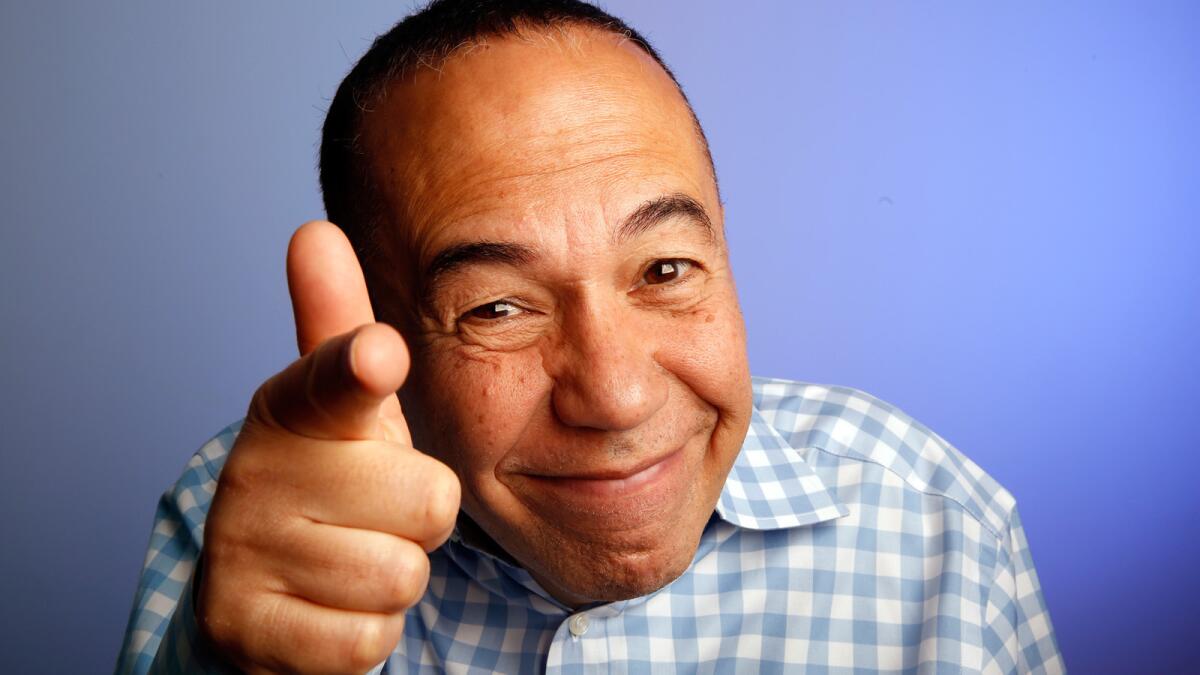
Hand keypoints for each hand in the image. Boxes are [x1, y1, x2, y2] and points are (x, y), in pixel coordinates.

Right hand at [196, 221, 460, 673]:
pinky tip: (330, 610)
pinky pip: (369, 639)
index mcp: (291, 408)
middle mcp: (255, 475)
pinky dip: (367, 631)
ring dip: (394, 578)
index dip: (357, 368)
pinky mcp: (248, 631)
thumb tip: (314, 229)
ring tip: (351, 559)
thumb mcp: (344, 413)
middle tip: (374, 515)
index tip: (378, 354)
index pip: (330, 380)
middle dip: (419, 519)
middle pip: (427, 499)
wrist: (259, 597)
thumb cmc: (328, 487)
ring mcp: (243, 555)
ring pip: (402, 574)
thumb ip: (338, 329)